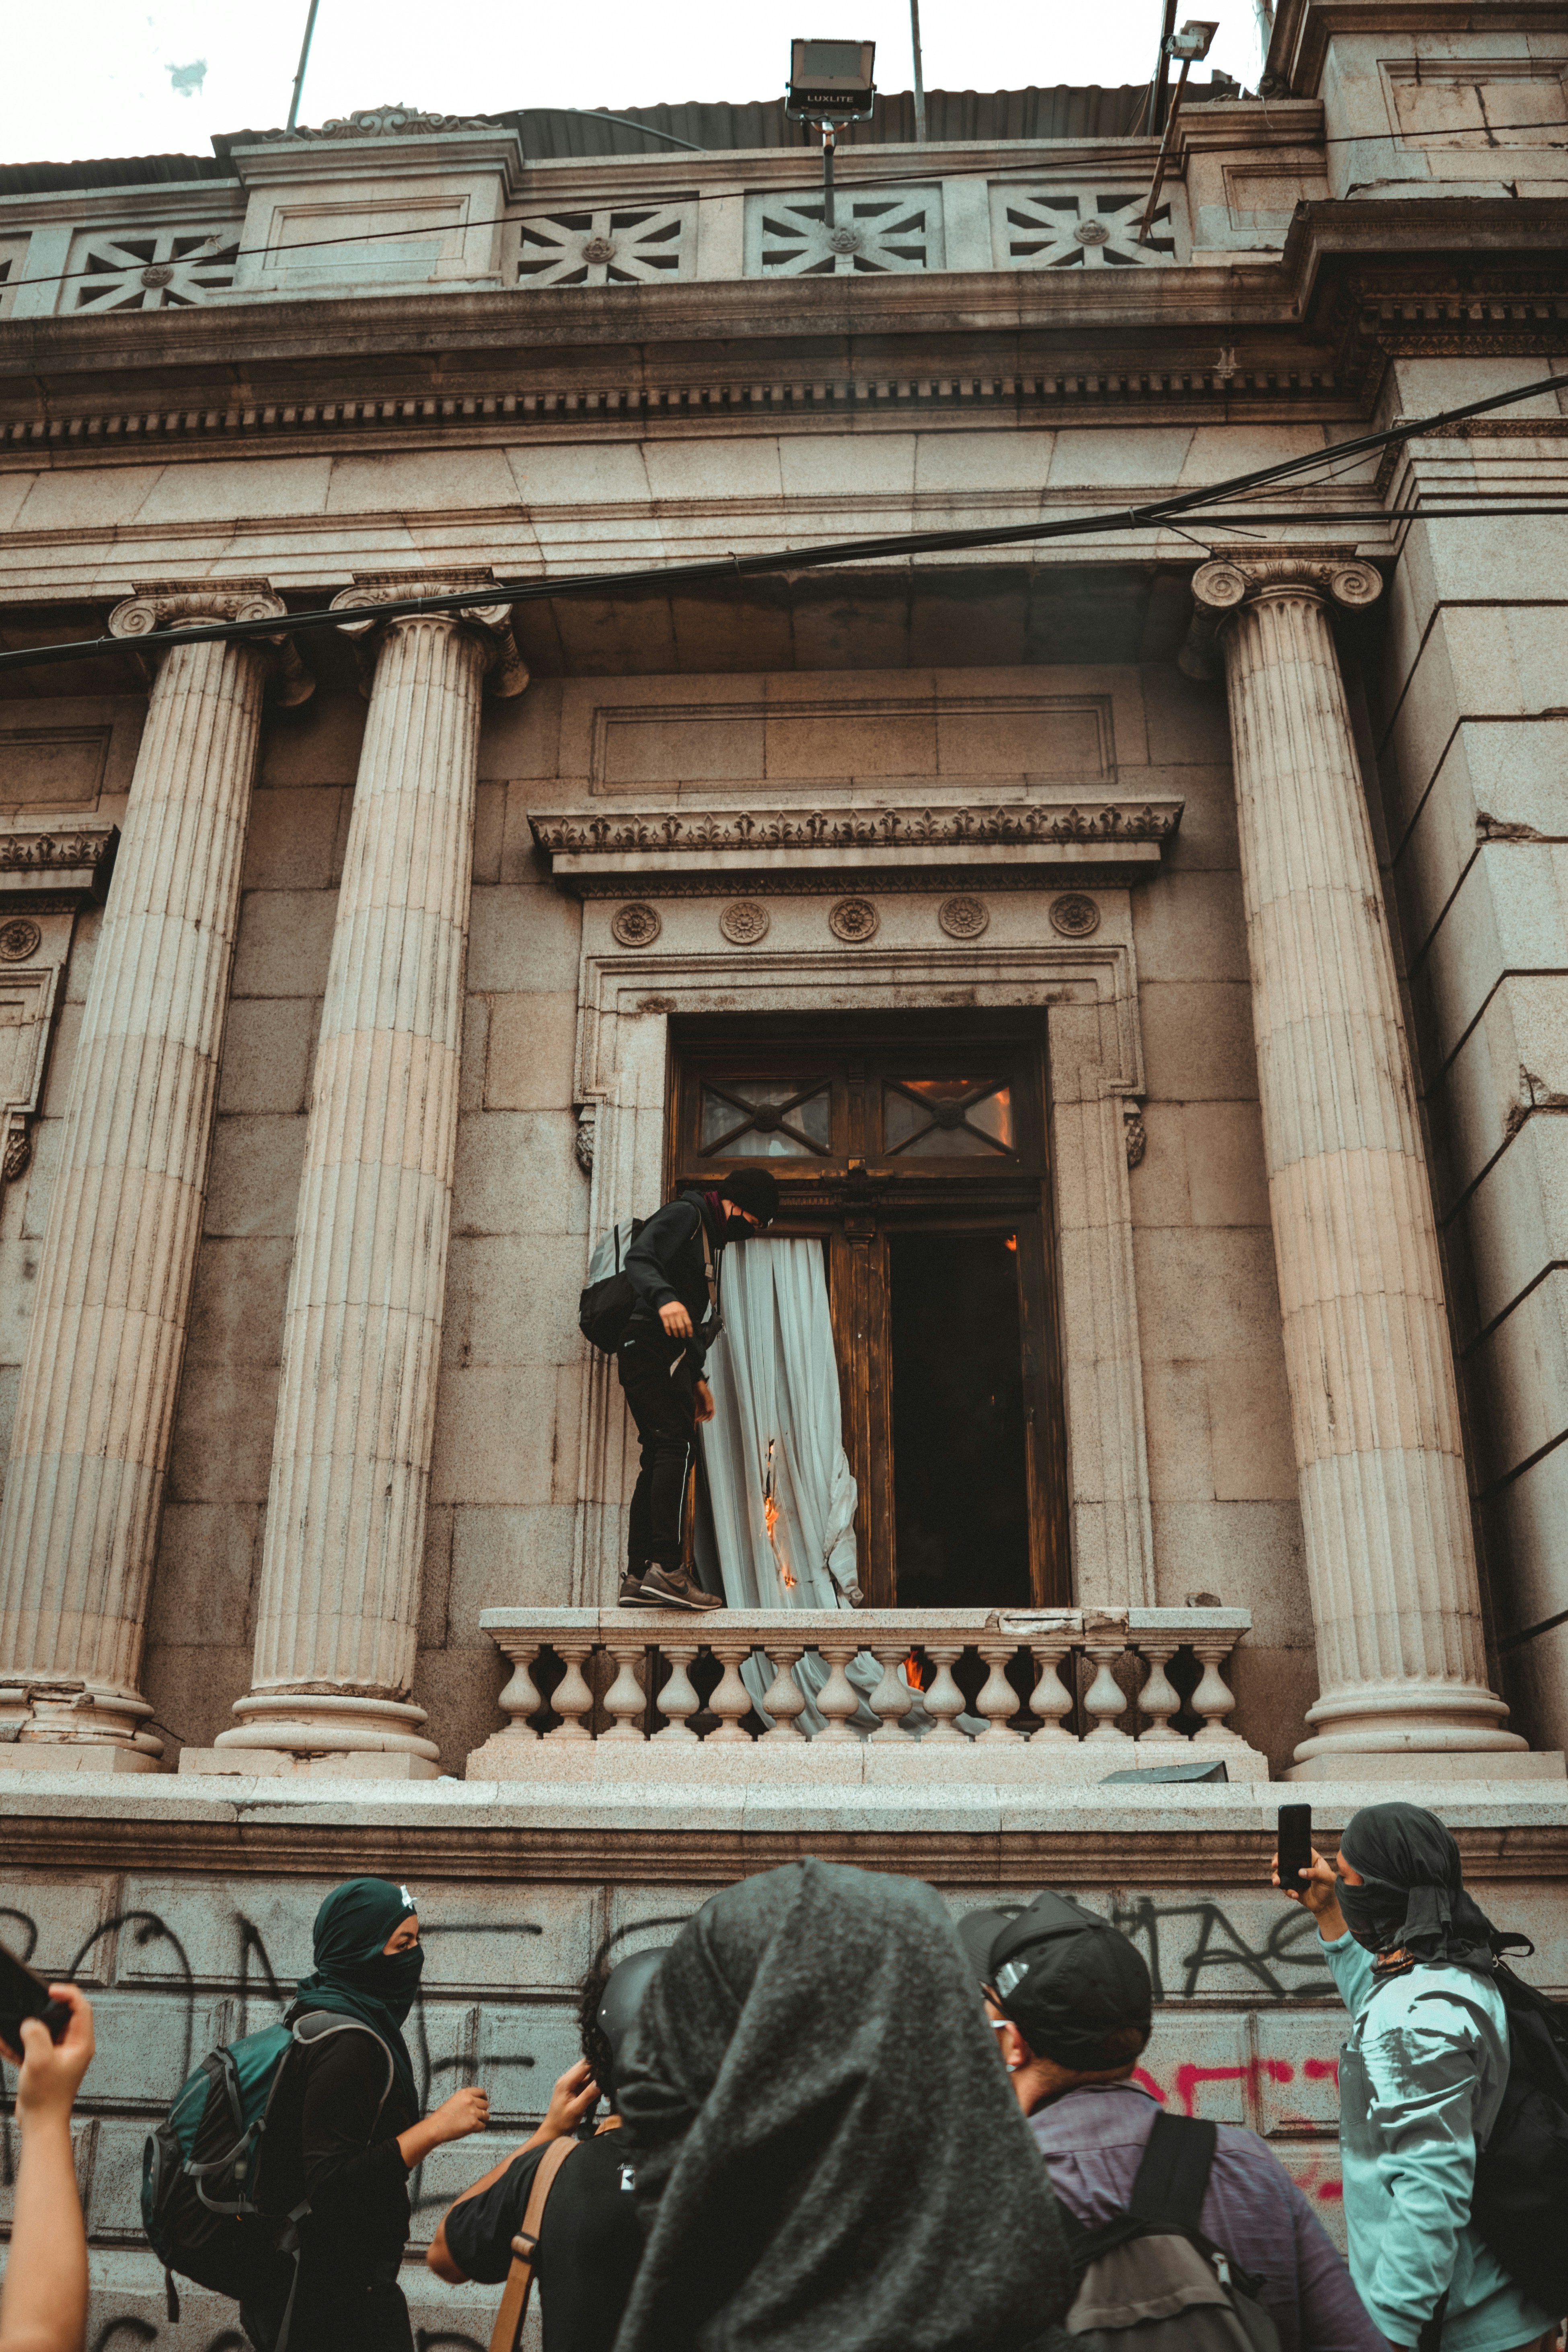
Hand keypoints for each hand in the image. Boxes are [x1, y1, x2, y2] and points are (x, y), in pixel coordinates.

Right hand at [4, 1985, 93, 2124]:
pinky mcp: (45, 2063)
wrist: (40, 2124)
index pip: (81, 2008)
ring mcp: (59, 2055)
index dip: (67, 1994)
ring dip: (29, 2026)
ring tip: (16, 2021)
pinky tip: (5, 2041)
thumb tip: (29, 2022)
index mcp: (81, 2043)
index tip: (50, 1989)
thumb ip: (35, 2035)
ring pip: (46, 2030)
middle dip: (46, 2007)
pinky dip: (20, 2042)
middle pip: (64, 2016)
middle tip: (32, 2001)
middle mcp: (73, 2047)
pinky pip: (33, 2045)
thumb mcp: (40, 2060)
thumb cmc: (47, 2098)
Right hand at [427, 2086, 489, 2144]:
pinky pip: (482, 2126)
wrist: (436, 2127)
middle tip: (478, 2115)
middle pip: (485, 2104)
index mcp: (465, 2093)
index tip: (484, 2101)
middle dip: (482, 2110)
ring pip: (486, 2115)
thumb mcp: (454, 2100)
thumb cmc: (443, 2116)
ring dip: (482, 2120)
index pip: (481, 2092)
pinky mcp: (473, 2123)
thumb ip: (466, 2099)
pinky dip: (479, 2128)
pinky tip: (473, 2129)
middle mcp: (470, 2100)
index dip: (484, 2098)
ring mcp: (472, 2112)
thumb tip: (478, 2103)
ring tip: (475, 2122)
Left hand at [537, 2057, 599, 2140]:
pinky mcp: (572, 2089)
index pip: (583, 2066)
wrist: (553, 2131)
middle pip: (585, 2067)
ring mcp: (569, 2084)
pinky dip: (591, 2086)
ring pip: (586, 2074)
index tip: (607, 2069)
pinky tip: (595, 2094)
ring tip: (601, 2090)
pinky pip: (584, 2082)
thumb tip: (599, 2083)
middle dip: (596, 2073)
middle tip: (605, 2081)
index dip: (595, 2065)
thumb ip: (588, 2095)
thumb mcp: (576, 2109)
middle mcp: (566, 2079)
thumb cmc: (561, 2122)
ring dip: (594, 2080)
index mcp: (565, 2082)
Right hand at [659, 1300, 693, 1340]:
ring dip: (676, 1333)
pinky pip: (666, 1326)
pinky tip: (670, 1333)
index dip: (689, 1330)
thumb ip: (686, 1317)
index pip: (688, 1323)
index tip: (690, 1335)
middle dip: (682, 1333)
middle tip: (683, 1336)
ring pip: (674, 1327)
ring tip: (677, 1335)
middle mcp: (677, 1313)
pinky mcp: (664, 1316)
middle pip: (681, 1326)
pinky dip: (668, 1331)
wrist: (666, 1300)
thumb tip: (690, 1328)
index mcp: (683, 1311)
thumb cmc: (676, 1307)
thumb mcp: (683, 1309)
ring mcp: (670, 1315)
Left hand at [694, 1379, 714, 1424]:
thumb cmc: (701, 1387)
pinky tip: (694, 1417)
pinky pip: (698, 1410)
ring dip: (700, 1416)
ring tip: (696, 1420)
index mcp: (711, 1401)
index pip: (712, 1411)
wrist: (696, 1383)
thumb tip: (709, 1410)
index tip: (707, 1421)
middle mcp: (707, 1403)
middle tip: (699, 1421)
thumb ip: (707, 1402)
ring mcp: (703, 1403)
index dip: (710, 1416)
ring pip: (702, 1412)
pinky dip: (697, 1414)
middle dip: (703, 1417)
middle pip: (707, 1413)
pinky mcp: (698, 1403)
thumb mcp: (705, 1395)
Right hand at [1272, 1846, 1345, 1939]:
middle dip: (1277, 1860)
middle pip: (1285, 1859)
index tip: (1283, 1852)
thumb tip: (1300, 1872)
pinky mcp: (1292, 1887)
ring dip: (1276, 1877)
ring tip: (1277, 1882)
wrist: (1327, 1906)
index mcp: (1311, 1859)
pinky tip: (1295, 1894)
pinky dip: (1287, 1890)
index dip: (1290, 1848)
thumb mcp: (1327, 1879)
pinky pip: (1284, 1886)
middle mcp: (1301, 1866)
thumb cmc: (1331, 1889)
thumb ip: (1315, 1873)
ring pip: (1281, 1872)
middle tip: (1275, 1865)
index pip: (1299, 1849)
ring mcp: (1295, 1877)